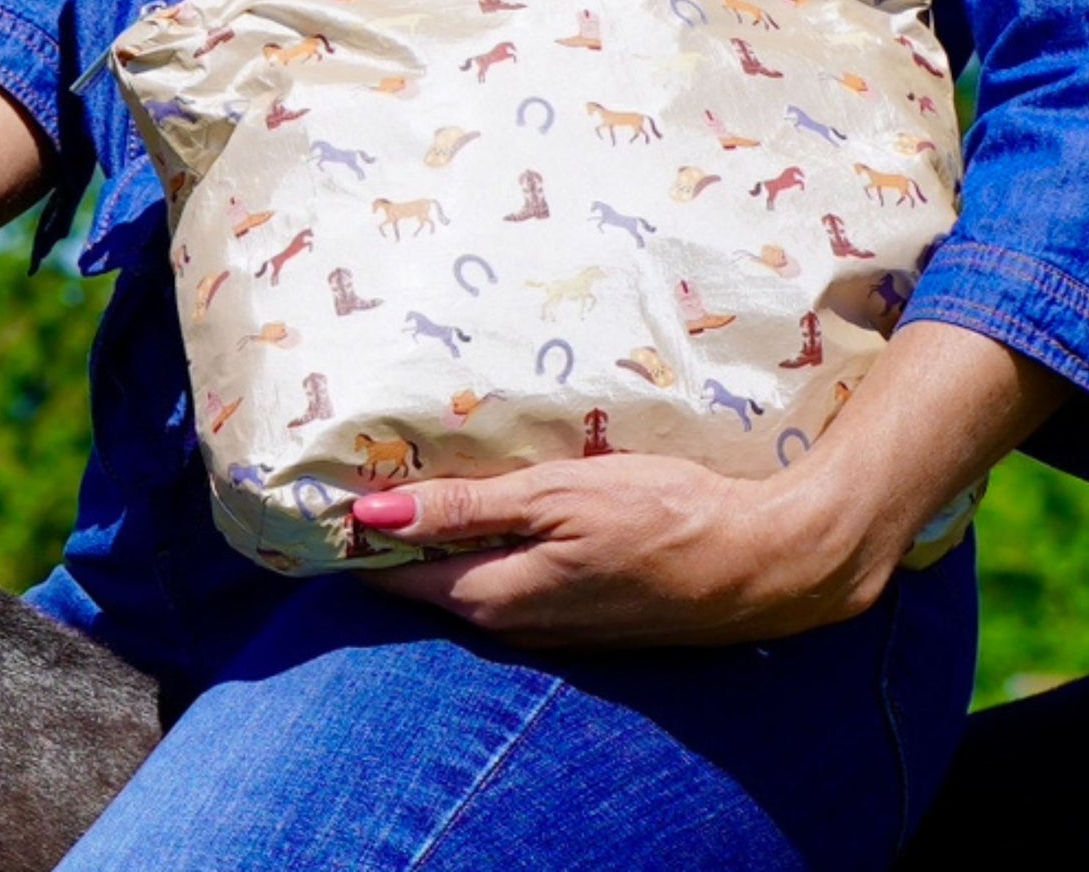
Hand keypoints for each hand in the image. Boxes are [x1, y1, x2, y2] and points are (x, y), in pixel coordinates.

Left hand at [357, 324, 1072, 651]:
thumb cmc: (662, 514)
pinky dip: (486, 547)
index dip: (356, 529)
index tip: (329, 480)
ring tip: (419, 473)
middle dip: (391, 529)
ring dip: (440, 536)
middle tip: (370, 460)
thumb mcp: (561, 495)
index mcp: (494, 594)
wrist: (759, 562)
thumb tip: (371, 514)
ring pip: (466, 580)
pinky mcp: (579, 617)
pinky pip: (508, 583)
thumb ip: (467, 507)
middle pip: (423, 579)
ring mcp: (547, 627)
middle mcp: (510, 623)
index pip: (391, 572)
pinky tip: (495, 507)